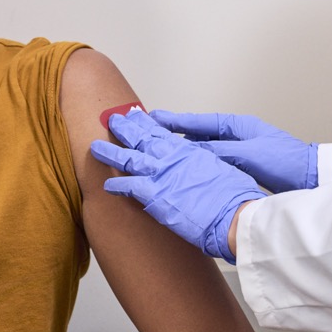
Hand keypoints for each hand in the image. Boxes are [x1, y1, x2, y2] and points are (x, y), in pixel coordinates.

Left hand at [91, 108, 264, 262]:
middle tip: (113, 121)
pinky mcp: (154, 195)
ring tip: (95, 147)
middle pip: (141, 138)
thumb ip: (203, 164)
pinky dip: (116, 185)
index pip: (161, 132)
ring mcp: (161, 175)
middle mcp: (171, 158)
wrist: (236, 216)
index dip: (145, 123)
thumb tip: (198, 166)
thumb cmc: (235, 198)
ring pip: (128, 158)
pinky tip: (106, 185)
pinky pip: (128, 187)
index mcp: (188, 151)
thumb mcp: (221, 170)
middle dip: (125, 129)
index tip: (135, 115)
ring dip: (110, 152)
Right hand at [149, 110, 317, 192]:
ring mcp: (238, 151)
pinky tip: (186, 171)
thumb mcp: (248, 154)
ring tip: (162, 153)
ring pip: (203, 150)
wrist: (312, 178)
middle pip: (197, 135)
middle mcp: (234, 136)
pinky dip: (198, 164)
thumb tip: (191, 153)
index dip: (173, 121)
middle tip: (149, 134)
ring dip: (185, 152)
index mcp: (236, 126)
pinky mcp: (241, 167)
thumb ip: (219, 152)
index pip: (197, 122)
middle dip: (174, 135)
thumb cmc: (286, 161)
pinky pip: (213, 163)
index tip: (152, 118)